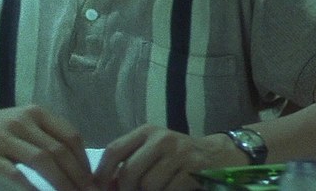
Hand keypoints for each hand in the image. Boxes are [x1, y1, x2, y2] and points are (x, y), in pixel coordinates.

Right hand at [0, 104, 95, 190]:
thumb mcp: (21, 124)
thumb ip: (45, 136)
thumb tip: (76, 162)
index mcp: (35, 112)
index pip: (69, 135)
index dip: (84, 159)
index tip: (91, 178)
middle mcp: (23, 121)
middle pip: (59, 150)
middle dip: (78, 175)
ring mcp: (5, 137)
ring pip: (42, 160)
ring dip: (61, 182)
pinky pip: (15, 173)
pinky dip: (31, 187)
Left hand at [94, 125, 246, 190]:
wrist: (216, 156)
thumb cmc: (177, 156)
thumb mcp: (152, 150)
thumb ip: (130, 161)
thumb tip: (103, 184)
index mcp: (146, 131)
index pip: (114, 150)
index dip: (103, 173)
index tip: (99, 187)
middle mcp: (161, 138)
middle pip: (129, 171)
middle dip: (126, 190)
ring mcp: (179, 153)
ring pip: (148, 185)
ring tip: (155, 190)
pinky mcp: (193, 169)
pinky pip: (168, 190)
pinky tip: (170, 190)